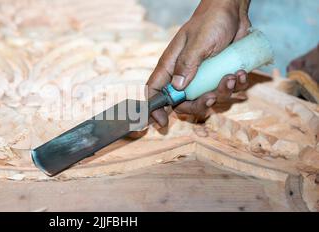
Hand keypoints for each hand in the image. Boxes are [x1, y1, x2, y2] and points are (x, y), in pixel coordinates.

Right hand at [147, 0, 250, 125]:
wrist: (232, 11)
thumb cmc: (210, 21)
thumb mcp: (199, 43)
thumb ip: (187, 64)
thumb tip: (178, 88)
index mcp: (171, 66)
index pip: (154, 91)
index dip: (154, 109)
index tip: (162, 122)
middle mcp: (184, 74)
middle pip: (183, 103)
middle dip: (200, 105)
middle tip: (213, 97)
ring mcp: (202, 76)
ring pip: (206, 98)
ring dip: (222, 93)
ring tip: (232, 76)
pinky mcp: (218, 75)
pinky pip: (225, 90)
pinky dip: (235, 86)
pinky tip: (241, 73)